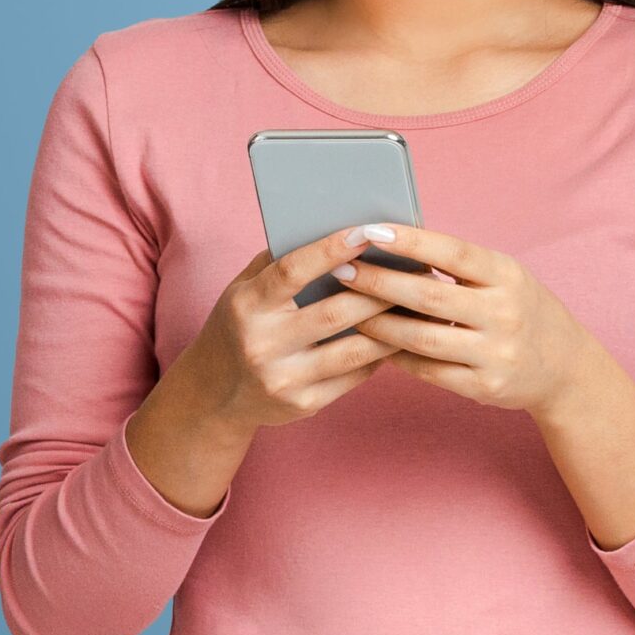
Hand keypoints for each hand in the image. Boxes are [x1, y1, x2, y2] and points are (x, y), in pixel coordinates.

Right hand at [177, 232, 409, 437]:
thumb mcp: (243, 290)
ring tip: (421, 304)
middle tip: (419, 271)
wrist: (212, 396)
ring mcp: (282, 378)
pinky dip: (381, 354)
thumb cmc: (238, 326)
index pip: (292, 271)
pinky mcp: (302, 404)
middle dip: (382, 290)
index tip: (368, 231)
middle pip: (335, 312)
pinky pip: (355, 375)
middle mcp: (261, 343)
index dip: (332, 250)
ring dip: (393, 325)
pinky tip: (402, 336)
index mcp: (247, 306)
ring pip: (354, 349)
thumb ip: (280, 262)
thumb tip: (338, 230)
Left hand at [333, 222, 599, 414]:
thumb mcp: (506, 278)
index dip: (410, 241)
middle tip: (342, 270)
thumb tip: (395, 248)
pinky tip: (374, 344)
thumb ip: (461, 268)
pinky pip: (428, 371)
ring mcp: (496, 352)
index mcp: (508, 276)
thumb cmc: (523, 310)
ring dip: (378, 323)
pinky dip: (397, 357)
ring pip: (421, 338)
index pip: (453, 253)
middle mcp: (505, 313)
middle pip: (428, 296)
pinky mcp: (485, 386)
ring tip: (347, 310)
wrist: (565, 367)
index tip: (370, 230)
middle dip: (379, 282)